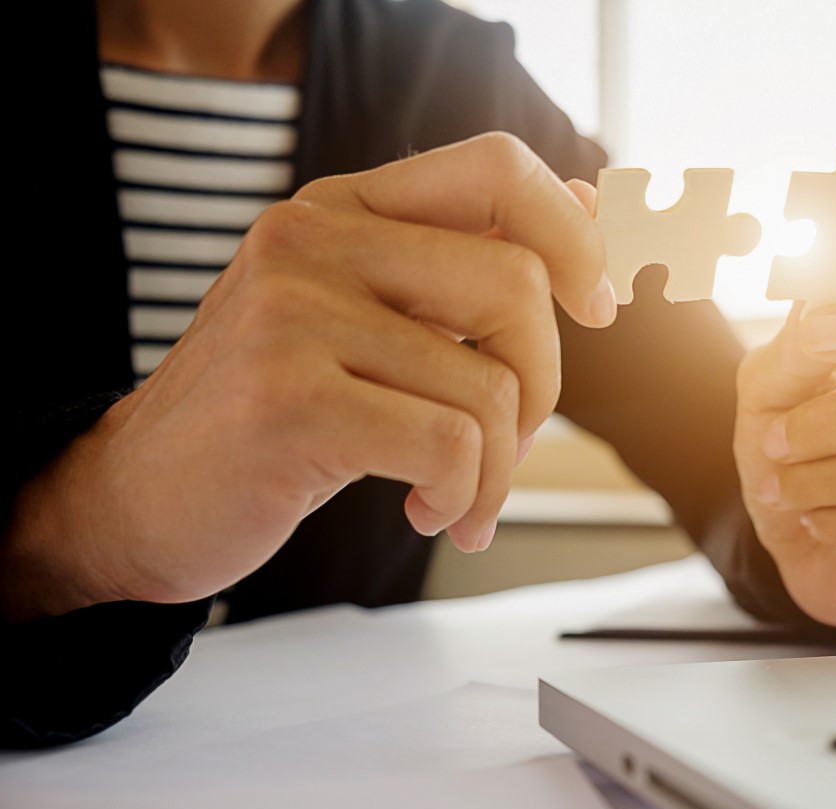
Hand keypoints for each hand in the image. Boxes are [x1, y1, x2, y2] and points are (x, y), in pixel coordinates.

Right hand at [2, 132, 613, 619]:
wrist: (136, 495)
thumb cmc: (273, 412)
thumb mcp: (360, 317)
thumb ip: (458, 261)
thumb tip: (584, 204)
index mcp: (337, 209)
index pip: (495, 166)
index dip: (571, 233)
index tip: (595, 304)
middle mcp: (310, 241)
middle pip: (516, 286)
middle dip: (539, 385)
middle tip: (506, 444)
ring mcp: (292, 317)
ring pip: (491, 386)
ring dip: (498, 469)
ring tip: (457, 497)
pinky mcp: (289, 402)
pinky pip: (451, 447)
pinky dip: (462, 495)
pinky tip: (424, 509)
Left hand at [734, 291, 835, 632]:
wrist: (809, 548)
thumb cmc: (805, 455)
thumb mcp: (777, 393)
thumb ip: (796, 349)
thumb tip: (814, 298)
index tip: (815, 334)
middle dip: (826, 421)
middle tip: (773, 442)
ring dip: (819, 480)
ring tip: (781, 489)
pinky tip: (815, 522)